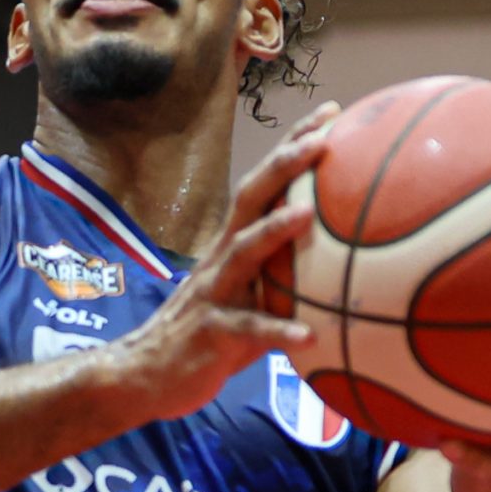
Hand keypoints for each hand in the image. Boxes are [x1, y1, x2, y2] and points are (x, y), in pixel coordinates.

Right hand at [116, 100, 338, 420]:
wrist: (143, 376)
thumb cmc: (206, 338)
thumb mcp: (248, 301)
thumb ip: (285, 283)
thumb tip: (347, 274)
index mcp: (233, 245)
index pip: (264, 184)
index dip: (293, 147)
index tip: (330, 115)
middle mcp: (222, 258)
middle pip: (252, 199)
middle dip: (286, 165)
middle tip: (324, 139)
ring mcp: (214, 293)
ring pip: (244, 253)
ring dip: (275, 231)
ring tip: (309, 215)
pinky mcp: (212, 333)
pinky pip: (248, 330)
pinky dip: (279, 331)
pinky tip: (310, 336)